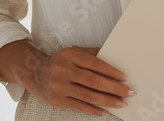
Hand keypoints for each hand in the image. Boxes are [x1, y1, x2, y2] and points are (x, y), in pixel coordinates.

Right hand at [21, 45, 136, 116]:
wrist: (34, 73)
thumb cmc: (59, 62)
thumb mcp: (72, 52)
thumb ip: (91, 53)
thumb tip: (112, 53)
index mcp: (70, 55)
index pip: (95, 64)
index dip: (111, 71)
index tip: (124, 78)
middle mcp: (64, 70)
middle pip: (94, 81)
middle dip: (114, 88)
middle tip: (129, 92)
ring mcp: (60, 86)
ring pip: (89, 95)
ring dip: (108, 101)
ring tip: (122, 103)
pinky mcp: (58, 100)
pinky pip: (80, 106)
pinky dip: (94, 110)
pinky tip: (105, 111)